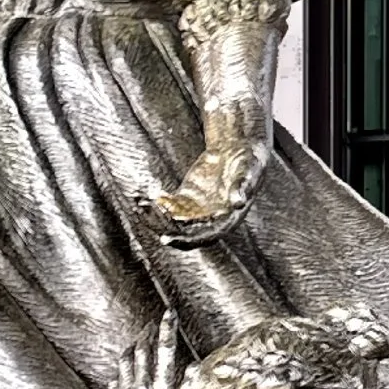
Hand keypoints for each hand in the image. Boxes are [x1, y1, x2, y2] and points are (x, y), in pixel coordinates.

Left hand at [107, 315, 179, 388]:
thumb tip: (192, 369)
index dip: (167, 331)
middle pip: (144, 354)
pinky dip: (118, 377)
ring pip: (126, 365)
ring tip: (132, 345)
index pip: (167, 353)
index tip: (168, 314)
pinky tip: (119, 375)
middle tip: (148, 325)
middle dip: (146, 336)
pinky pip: (115, 384)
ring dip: (130, 352)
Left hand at [138, 131, 267, 248]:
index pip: (204, 236)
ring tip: (139, 203)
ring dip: (155, 216)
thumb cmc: (249, 160)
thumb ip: (243, 187)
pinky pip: (171, 207)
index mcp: (228, 220)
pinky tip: (144, 196)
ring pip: (174, 221)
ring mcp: (199, 210)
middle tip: (145, 213)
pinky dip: (158, 204)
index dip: (184, 239)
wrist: (241, 148)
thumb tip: (238, 202)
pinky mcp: (189, 198)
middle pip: (184, 232)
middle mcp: (212, 220)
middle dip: (163, 226)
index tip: (165, 238)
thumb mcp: (248, 171)